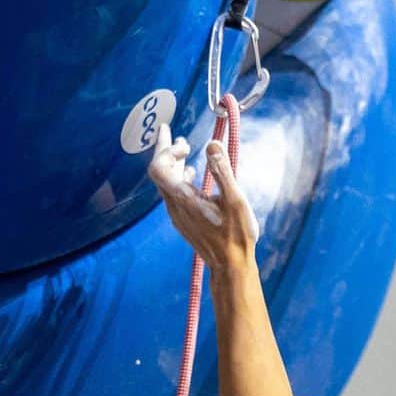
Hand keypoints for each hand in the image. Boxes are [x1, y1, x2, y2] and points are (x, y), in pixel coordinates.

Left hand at [149, 125, 259, 273]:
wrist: (231, 265)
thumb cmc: (236, 234)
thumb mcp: (235, 200)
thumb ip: (223, 170)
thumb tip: (212, 143)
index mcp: (184, 198)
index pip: (159, 168)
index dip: (167, 151)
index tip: (187, 144)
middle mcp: (175, 205)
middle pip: (160, 172)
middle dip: (165, 149)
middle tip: (168, 129)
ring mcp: (178, 214)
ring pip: (166, 182)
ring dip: (173, 162)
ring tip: (183, 147)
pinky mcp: (183, 220)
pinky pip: (173, 192)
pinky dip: (179, 176)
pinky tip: (191, 173)